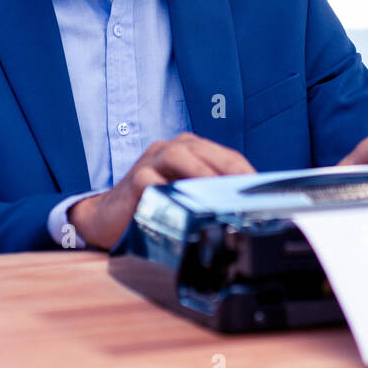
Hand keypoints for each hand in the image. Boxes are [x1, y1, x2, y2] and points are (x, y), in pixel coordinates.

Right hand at [68, 132, 255, 249]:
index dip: (243, 170)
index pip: (223, 154)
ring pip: (178, 156)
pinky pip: (150, 179)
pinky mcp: (133, 179)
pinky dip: (168, 189)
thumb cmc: (153, 204)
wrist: (106, 218)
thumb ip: (210, 194)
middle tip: (246, 189)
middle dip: (227, 167)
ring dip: (200, 173)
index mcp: (188, 149)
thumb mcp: (186, 196)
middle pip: (203, 149)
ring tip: (217, 192)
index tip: (260, 190)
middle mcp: (170, 149)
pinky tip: (182, 204)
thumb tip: (246, 208)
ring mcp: (150, 161)